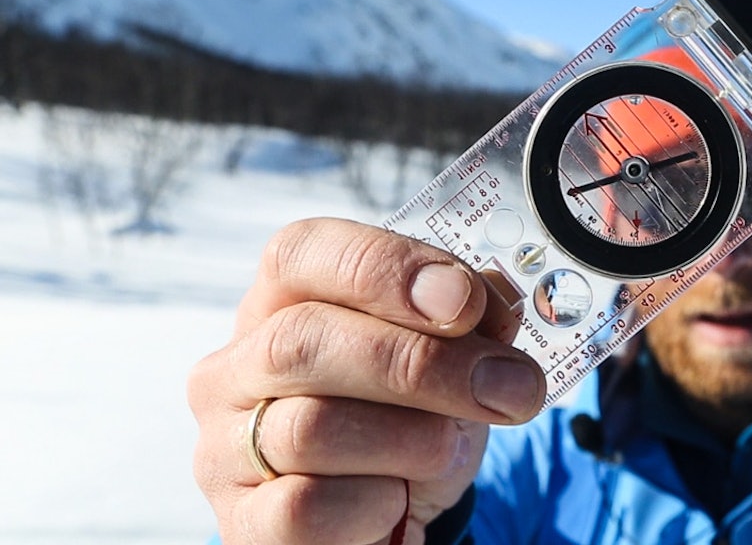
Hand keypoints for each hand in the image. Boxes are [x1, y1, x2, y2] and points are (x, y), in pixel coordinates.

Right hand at [188, 218, 545, 543]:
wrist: (386, 518)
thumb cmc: (409, 422)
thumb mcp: (450, 360)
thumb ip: (470, 322)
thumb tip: (493, 304)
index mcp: (283, 302)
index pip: (303, 252)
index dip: (388, 268)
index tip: (467, 301)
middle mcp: (235, 367)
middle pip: (305, 338)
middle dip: (424, 362)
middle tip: (510, 388)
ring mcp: (223, 446)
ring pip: (310, 428)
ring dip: (412, 441)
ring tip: (446, 450)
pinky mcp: (237, 521)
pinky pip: (304, 508)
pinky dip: (375, 506)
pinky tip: (396, 502)